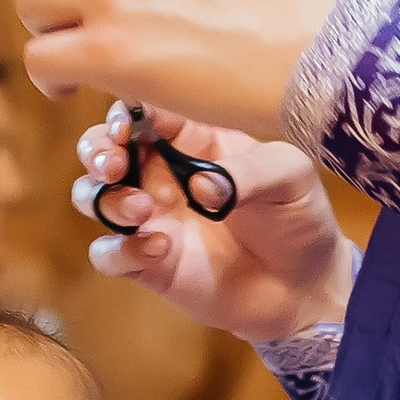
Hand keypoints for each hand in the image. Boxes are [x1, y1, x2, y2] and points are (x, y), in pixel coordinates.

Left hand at [15, 0, 342, 138]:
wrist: (320, 53)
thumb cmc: (285, 11)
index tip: (101, 0)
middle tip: (83, 35)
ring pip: (31, 3)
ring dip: (49, 36)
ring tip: (79, 67)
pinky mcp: (107, 48)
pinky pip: (40, 59)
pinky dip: (49, 81)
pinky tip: (73, 94)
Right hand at [72, 106, 352, 341]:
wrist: (306, 287)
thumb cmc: (299, 217)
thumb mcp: (288, 177)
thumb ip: (248, 171)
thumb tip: (200, 185)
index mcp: (193, 138)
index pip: (143, 112)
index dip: (125, 114)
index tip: (127, 127)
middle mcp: (162, 173)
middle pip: (102, 148)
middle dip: (97, 150)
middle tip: (114, 164)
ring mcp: (152, 219)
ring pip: (93, 197)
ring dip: (103, 198)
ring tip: (142, 209)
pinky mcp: (149, 265)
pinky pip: (108, 253)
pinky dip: (120, 250)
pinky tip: (159, 249)